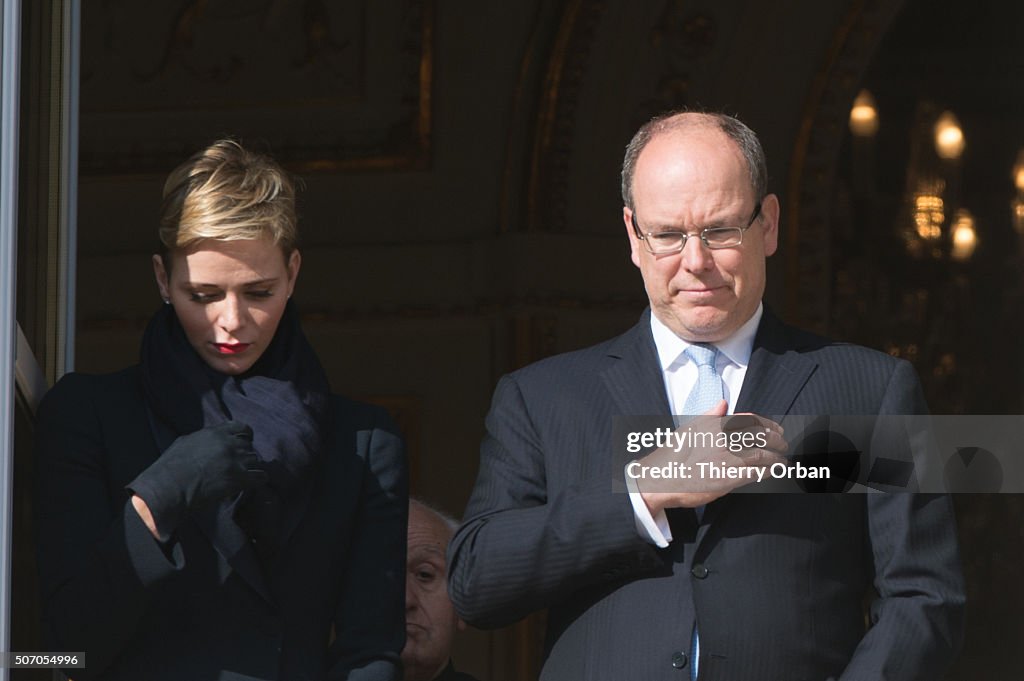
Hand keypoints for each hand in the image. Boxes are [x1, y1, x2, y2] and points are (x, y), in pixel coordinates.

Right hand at [128, 421, 266, 538]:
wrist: (168, 488)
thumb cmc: (170, 467)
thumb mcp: (185, 442)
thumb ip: (203, 438)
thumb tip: (210, 440)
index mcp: (215, 433)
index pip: (241, 428)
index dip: (245, 436)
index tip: (245, 442)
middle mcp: (228, 443)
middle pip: (248, 445)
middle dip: (245, 454)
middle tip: (240, 464)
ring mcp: (236, 461)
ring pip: (255, 459)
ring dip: (250, 467)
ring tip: (245, 474)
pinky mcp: (239, 479)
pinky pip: (260, 476)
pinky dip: (259, 479)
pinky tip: (255, 482)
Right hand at [636, 401, 786, 515]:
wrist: (659, 478)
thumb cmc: (671, 456)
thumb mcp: (688, 429)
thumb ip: (709, 415)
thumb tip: (723, 403)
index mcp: (715, 424)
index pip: (750, 420)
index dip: (768, 424)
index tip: (776, 429)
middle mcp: (723, 438)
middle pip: (761, 435)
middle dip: (777, 440)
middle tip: (784, 445)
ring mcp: (727, 458)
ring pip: (762, 455)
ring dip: (776, 459)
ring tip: (782, 461)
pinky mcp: (729, 478)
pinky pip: (756, 473)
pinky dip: (768, 472)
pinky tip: (773, 473)